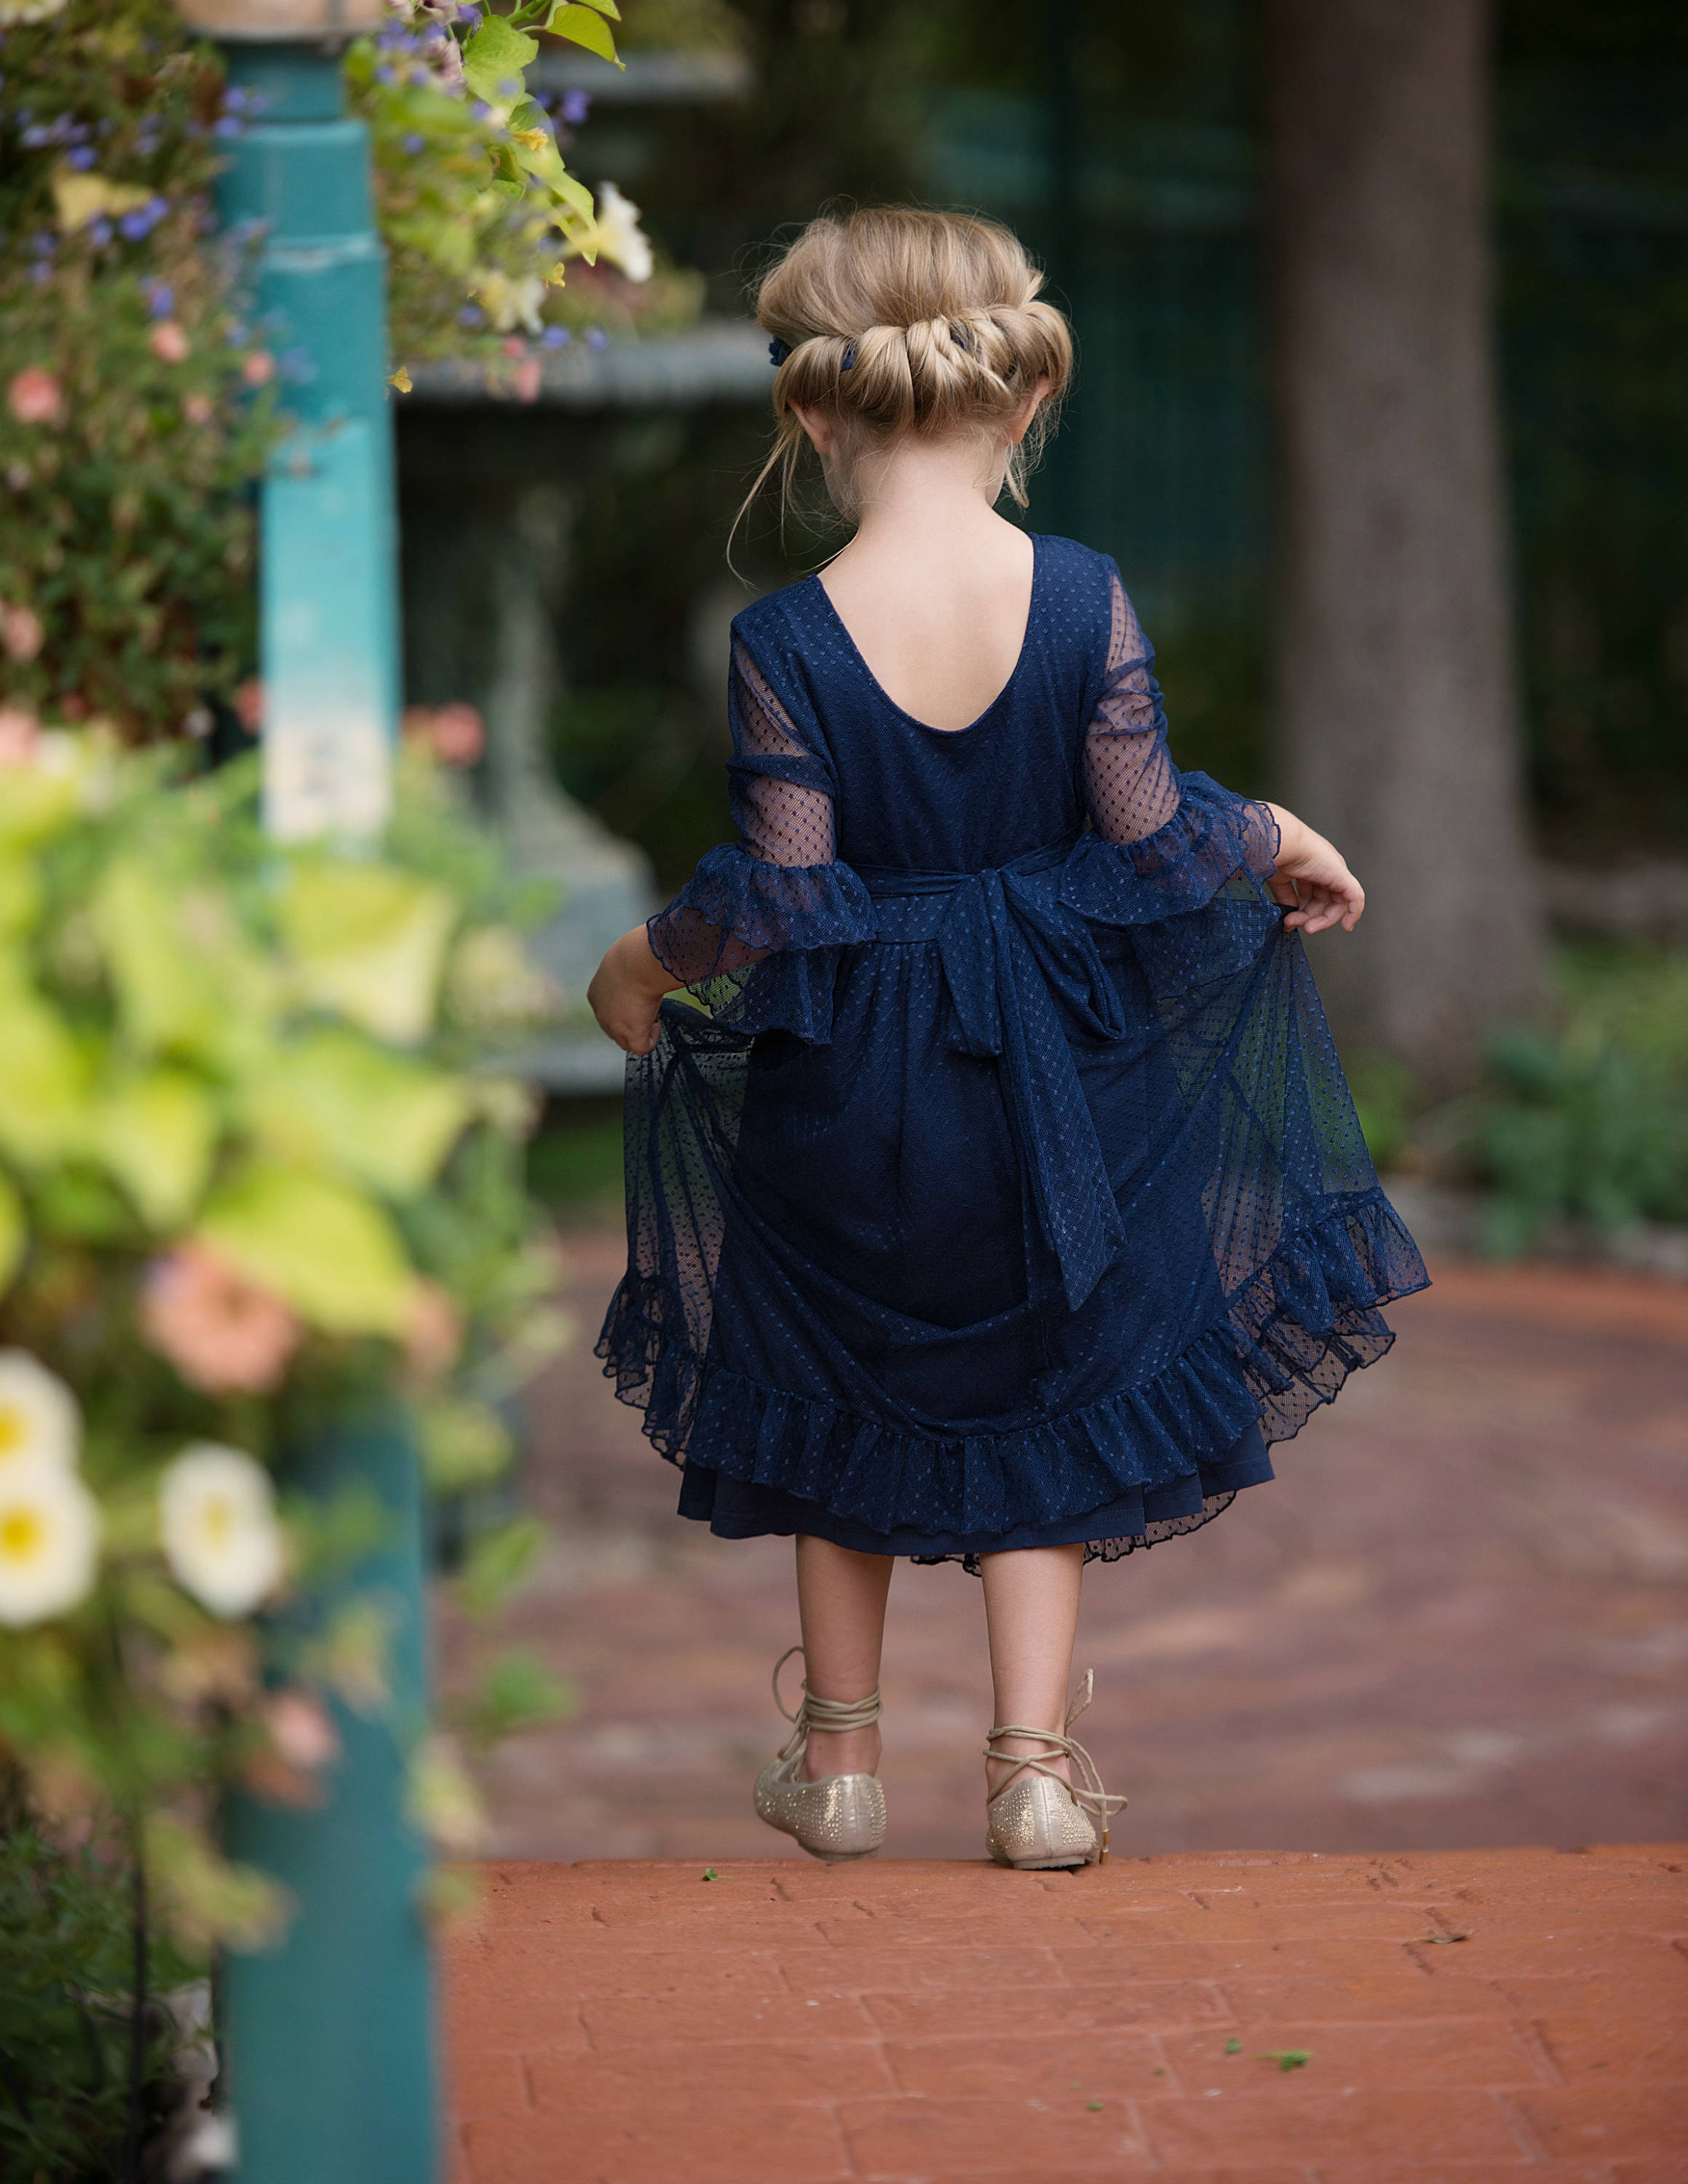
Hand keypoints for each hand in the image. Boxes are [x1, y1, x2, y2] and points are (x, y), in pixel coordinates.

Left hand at [587, 926, 677, 1055]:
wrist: (638, 962)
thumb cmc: (634, 953)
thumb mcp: (624, 961)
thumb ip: (626, 971)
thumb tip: (641, 967)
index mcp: (595, 994)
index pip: (608, 1011)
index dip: (625, 1008)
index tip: (640, 996)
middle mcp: (601, 1014)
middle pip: (615, 1030)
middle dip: (632, 1022)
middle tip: (649, 1006)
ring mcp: (614, 1027)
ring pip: (627, 1042)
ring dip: (641, 1031)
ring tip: (654, 1014)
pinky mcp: (631, 1034)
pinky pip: (642, 1048)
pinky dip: (651, 1038)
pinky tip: (657, 1024)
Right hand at [1264, 804, 1364, 933]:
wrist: (1280, 843)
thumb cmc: (1274, 854)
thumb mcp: (1279, 880)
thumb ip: (1286, 896)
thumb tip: (1289, 913)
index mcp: (1309, 867)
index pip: (1312, 895)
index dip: (1302, 911)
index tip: (1289, 922)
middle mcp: (1325, 869)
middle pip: (1323, 902)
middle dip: (1309, 917)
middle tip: (1293, 924)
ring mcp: (1335, 872)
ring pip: (1336, 904)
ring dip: (1321, 920)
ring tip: (1305, 926)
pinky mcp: (1342, 876)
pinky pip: (1355, 898)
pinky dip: (1353, 913)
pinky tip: (1346, 926)